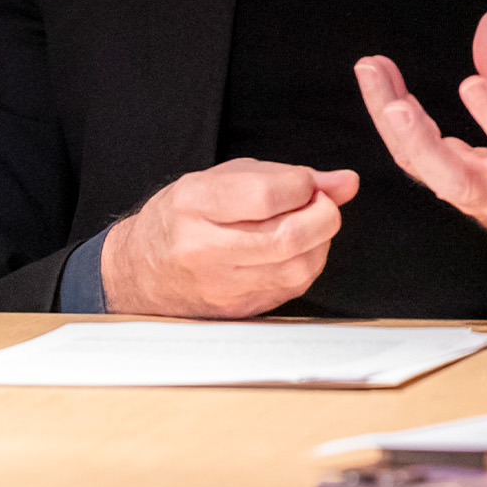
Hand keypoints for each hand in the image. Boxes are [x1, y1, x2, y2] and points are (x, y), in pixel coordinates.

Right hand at [100, 158, 358, 317]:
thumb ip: (287, 176)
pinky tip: (297, 250)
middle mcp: (202, 248)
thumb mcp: (226, 177)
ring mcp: (219, 286)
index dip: (301, 186)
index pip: (264, 196)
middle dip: (323, 216)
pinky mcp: (236, 311)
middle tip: (324, 204)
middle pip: (285, 238)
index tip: (307, 182)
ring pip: (295, 269)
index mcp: (194, 203)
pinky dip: (307, 265)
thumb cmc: (184, 215)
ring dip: (320, 243)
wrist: (142, 268)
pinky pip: (291, 289)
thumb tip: (344, 181)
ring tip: (310, 225)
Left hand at [354, 8, 486, 265]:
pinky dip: (395, 123)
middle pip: (451, 176)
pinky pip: (413, 160)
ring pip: (422, 168)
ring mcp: (468, 197)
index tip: (472, 84)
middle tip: (393, 104)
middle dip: (418, 140)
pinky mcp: (446, 191)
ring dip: (391, 122)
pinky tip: (383, 87)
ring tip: (372, 71)